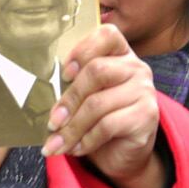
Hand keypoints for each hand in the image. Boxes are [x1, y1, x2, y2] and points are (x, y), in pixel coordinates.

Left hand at [44, 25, 165, 187]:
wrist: (124, 152)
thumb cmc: (99, 119)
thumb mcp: (85, 96)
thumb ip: (72, 85)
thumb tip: (41, 93)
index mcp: (120, 53)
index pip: (107, 35)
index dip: (83, 50)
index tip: (64, 73)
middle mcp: (136, 67)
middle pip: (97, 71)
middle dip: (69, 99)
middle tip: (52, 121)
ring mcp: (144, 91)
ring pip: (98, 103)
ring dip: (72, 128)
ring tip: (57, 143)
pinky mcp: (147, 116)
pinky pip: (107, 126)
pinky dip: (86, 140)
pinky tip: (77, 148)